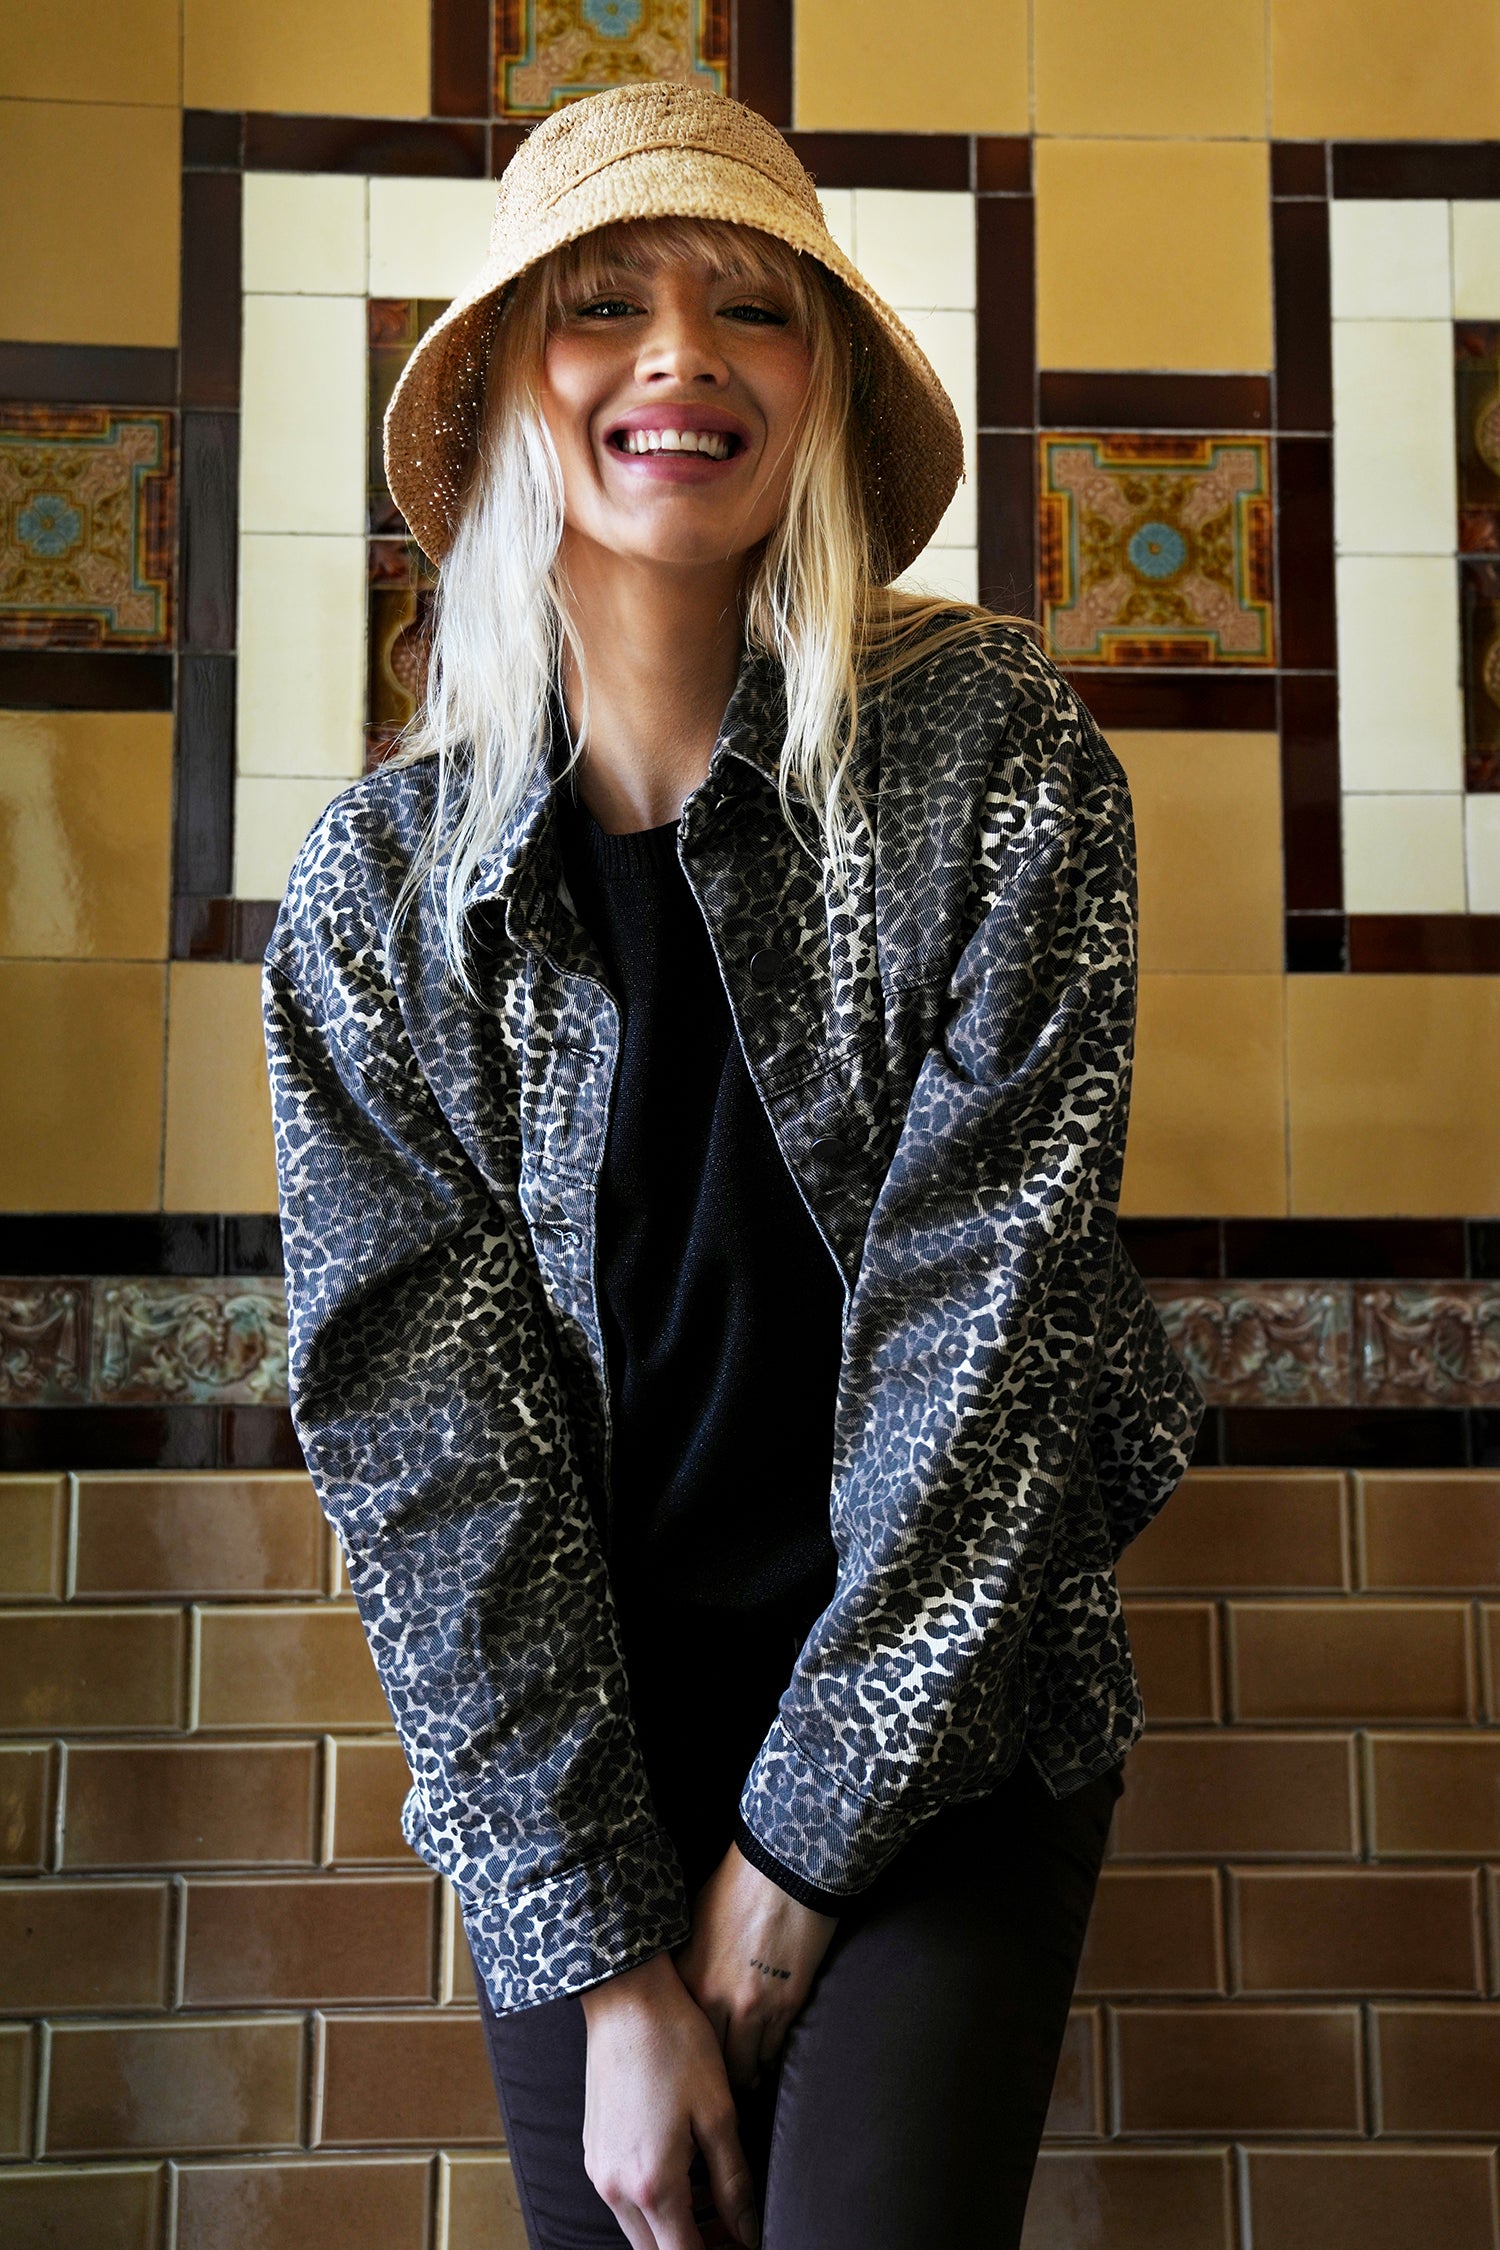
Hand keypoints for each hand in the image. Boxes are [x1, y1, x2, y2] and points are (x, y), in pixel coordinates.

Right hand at [580, 1950, 758, 2249]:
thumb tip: (749, 2232)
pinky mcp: (593, 2151)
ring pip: (638, 2231)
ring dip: (673, 2231)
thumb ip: (734, 2182)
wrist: (626, 1998)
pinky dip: (652, 2206)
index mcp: (652, 2184)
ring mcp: (599, 2170)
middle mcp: (616, 2188)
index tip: (744, 2246)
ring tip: (715, 2206)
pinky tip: (683, 2177)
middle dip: (696, 2248)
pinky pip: (623, 2202)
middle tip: (734, 2231)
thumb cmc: (676, 2047)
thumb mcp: (719, 2114)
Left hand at [674, 1843, 838, 2090]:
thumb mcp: (697, 1926)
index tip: (689, 2068)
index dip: (685, 2057)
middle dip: (716, 2078)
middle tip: (719, 2085)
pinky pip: (774, 2051)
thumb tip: (689, 1996)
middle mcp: (714, 1999)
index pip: (680, 2037)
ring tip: (747, 2080)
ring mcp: (752, 2007)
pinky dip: (770, 2059)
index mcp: (688, 1977)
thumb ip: (691, 1969)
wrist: (784, 1868)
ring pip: (745, 2068)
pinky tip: (767, 2059)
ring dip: (746, 2076)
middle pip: (711, 2063)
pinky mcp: (787, 2005)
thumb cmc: (738, 1887)